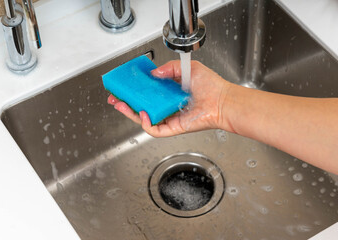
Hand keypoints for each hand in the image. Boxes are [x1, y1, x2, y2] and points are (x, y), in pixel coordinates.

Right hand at [107, 60, 232, 136]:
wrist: (223, 101)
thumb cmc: (211, 86)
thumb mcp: (187, 68)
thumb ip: (169, 68)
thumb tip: (153, 73)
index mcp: (170, 92)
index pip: (148, 92)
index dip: (135, 89)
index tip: (125, 85)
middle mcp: (168, 105)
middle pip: (142, 106)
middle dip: (126, 103)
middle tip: (115, 97)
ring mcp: (170, 117)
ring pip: (145, 119)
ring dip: (130, 113)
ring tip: (121, 105)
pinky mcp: (173, 127)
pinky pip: (155, 129)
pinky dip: (146, 123)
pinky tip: (143, 113)